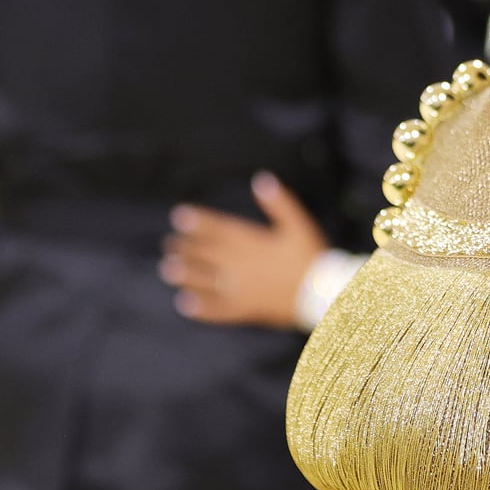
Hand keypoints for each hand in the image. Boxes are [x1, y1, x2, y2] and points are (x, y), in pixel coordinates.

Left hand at [161, 174, 327, 328]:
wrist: (322, 293)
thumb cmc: (312, 256)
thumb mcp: (299, 224)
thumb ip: (280, 203)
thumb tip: (261, 179)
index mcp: (251, 242)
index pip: (218, 229)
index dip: (198, 222)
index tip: (179, 217)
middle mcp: (239, 265)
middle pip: (206, 254)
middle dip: (186, 248)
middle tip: (169, 244)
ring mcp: (240, 289)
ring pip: (205, 281)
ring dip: (185, 275)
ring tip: (167, 271)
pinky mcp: (245, 309)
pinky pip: (217, 310)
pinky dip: (200, 308)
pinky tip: (185, 305)